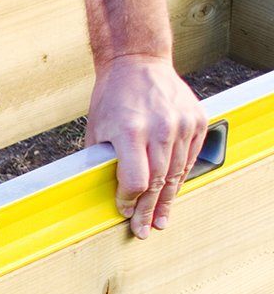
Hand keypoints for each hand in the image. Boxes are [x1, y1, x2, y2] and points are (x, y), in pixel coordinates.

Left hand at [85, 56, 207, 237]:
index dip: (129, 201)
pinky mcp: (197, 120)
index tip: (124, 210)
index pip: (136, 180)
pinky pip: (190, 157)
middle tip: (145, 229)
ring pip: (177, 173)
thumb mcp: (97, 130)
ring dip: (168, 199)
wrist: (138, 63)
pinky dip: (180, 176)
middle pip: (157, 182)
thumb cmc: (112, 98)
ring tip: (161, 219)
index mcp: (131, 131)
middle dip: (149, 210)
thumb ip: (103, 161)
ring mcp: (182, 123)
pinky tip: (172, 192)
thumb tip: (103, 194)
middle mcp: (160, 128)